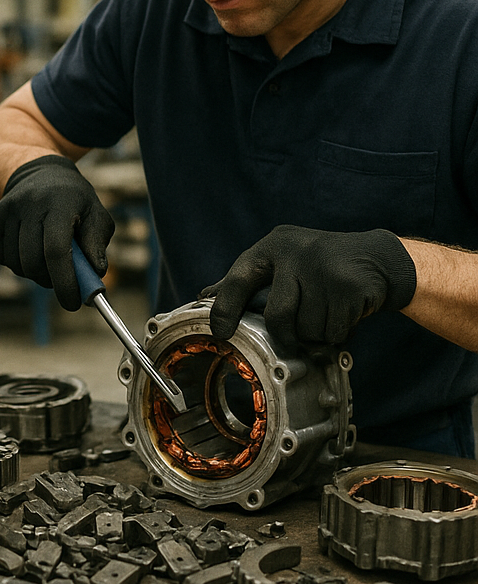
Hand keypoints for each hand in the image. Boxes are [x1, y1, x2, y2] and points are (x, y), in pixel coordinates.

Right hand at [0, 154, 114, 310]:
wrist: (38, 173)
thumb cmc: (73, 199)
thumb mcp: (95, 214)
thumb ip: (97, 245)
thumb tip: (95, 276)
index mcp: (59, 202)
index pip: (56, 250)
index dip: (64, 282)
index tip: (73, 303)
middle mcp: (29, 204)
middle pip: (33, 261)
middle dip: (50, 281)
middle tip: (63, 282)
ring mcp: (7, 211)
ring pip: (17, 263)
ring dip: (34, 274)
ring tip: (49, 262)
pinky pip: (3, 258)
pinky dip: (18, 264)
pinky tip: (31, 250)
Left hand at [204, 224, 417, 350]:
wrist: (378, 258)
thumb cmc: (319, 266)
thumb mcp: (280, 262)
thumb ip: (245, 280)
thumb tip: (205, 297)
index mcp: (272, 246)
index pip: (238, 279)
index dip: (225, 308)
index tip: (221, 331)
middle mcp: (295, 252)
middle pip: (277, 315)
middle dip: (286, 334)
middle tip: (293, 337)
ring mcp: (324, 267)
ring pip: (307, 327)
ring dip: (316, 332)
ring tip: (326, 312)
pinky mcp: (350, 285)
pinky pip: (333, 329)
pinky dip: (337, 332)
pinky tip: (344, 313)